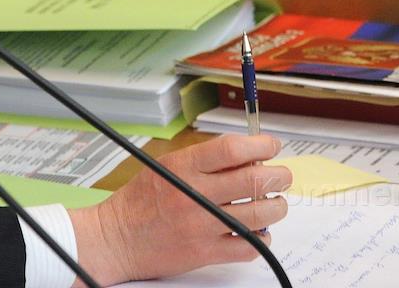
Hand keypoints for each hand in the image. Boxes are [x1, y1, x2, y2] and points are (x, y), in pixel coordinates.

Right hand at [69, 134, 290, 285]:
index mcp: (184, 167)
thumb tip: (247, 153)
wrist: (117, 238)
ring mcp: (202, 226)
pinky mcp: (205, 253)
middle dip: (278, 175)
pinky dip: (262, 237)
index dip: (261, 144)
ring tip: (276, 203)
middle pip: (253, 180)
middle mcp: (194, 195)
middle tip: (282, 176)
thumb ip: (204, 159)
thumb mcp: (167, 165)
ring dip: (277, 206)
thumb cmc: (141, 201)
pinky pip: (248, 246)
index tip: (271, 146)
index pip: (232, 149)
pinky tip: (259, 230)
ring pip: (259, 214)